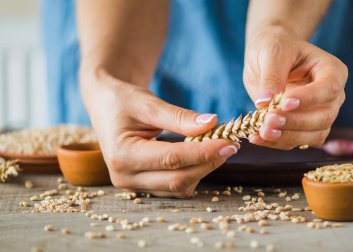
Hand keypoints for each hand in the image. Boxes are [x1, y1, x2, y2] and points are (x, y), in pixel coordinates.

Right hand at [81, 72, 239, 196]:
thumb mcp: (148, 103)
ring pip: (179, 187)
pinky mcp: (143, 185)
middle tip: (230, 145)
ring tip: (217, 147)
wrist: (106, 106)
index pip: (171, 158)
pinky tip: (201, 155)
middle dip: (207, 163)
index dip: (203, 151)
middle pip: (177, 179)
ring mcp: (133, 185)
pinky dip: (192, 173)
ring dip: (202, 169)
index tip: (228, 141)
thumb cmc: (123, 101)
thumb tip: (212, 123)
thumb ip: (179, 116)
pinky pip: (174, 187)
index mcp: (121, 154)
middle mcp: (124, 176)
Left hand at [243, 25, 347, 149]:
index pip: (328, 89)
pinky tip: (257, 138)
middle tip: (268, 121)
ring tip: (261, 133)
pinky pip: (294, 141)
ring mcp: (318, 114)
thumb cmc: (274, 47)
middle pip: (323, 117)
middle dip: (294, 122)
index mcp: (331, 71)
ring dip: (286, 137)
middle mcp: (330, 96)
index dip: (308, 99)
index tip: (284, 103)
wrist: (266, 57)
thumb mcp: (272, 53)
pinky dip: (276, 142)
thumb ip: (271, 77)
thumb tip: (265, 103)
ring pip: (312, 135)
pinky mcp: (302, 127)